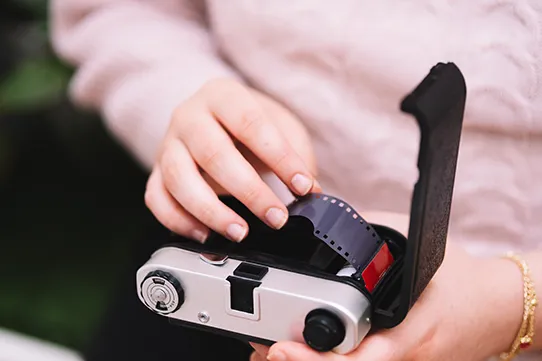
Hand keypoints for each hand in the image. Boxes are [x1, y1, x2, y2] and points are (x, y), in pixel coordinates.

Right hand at [144, 78, 319, 242]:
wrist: (215, 118)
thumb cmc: (250, 124)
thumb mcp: (280, 125)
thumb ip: (295, 155)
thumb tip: (309, 193)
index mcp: (222, 95)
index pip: (250, 124)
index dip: (279, 158)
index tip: (303, 186)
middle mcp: (189, 116)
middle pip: (213, 154)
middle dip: (249, 191)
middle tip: (276, 218)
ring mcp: (168, 144)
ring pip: (179, 179)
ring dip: (211, 212)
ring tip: (240, 233)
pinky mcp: (157, 172)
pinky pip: (157, 199)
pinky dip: (179, 222)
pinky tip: (206, 235)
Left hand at [250, 213, 524, 360]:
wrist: (496, 309)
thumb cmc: (459, 278)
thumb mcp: (415, 243)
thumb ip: (371, 231)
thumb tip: (330, 218)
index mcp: (408, 330)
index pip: (357, 357)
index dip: (314, 358)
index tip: (281, 346)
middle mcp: (402, 357)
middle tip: (266, 348)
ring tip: (277, 349)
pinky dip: (331, 360)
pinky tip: (306, 351)